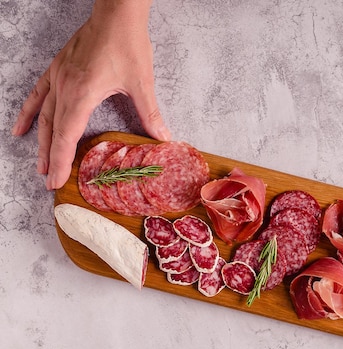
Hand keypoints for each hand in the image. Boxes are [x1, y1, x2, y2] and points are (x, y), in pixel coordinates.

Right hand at [11, 3, 169, 189]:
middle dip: (51, 157)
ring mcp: (58, 77)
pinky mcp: (58, 69)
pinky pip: (38, 94)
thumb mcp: (142, 82)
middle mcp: (65, 87)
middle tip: (49, 181)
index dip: (61, 161)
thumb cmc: (128, 44)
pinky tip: (22, 127)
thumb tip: (163, 137)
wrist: (116, 13)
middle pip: (53, 130)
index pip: (67, 136)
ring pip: (45, 116)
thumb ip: (150, 113)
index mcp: (82, 93)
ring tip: (40, 164)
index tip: (56, 181)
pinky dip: (30, 112)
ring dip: (41, 141)